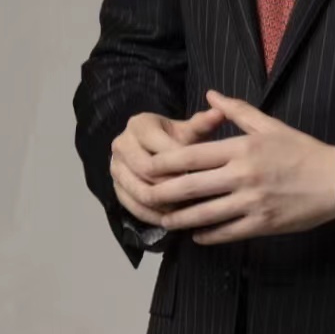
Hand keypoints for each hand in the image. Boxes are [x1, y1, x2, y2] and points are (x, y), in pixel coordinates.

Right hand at [110, 106, 226, 228]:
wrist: (149, 146)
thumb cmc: (174, 138)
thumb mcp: (187, 129)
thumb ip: (202, 124)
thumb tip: (220, 113)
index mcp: (139, 125)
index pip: (162, 149)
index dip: (183, 164)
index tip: (205, 175)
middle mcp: (121, 143)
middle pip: (146, 171)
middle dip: (172, 185)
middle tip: (196, 196)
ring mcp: (114, 166)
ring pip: (138, 191)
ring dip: (163, 204)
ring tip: (186, 211)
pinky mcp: (115, 186)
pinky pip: (132, 206)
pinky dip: (152, 216)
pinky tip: (171, 220)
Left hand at [142, 89, 334, 244]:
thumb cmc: (301, 150)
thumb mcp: (269, 124)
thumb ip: (237, 110)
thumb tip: (210, 95)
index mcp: (242, 148)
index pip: (194, 156)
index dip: (167, 163)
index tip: (149, 167)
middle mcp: (243, 176)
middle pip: (193, 187)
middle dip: (165, 194)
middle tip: (146, 196)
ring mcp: (252, 202)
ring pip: (206, 215)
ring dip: (181, 219)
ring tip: (165, 220)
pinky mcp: (262, 224)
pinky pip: (227, 233)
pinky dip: (208, 235)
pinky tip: (196, 235)